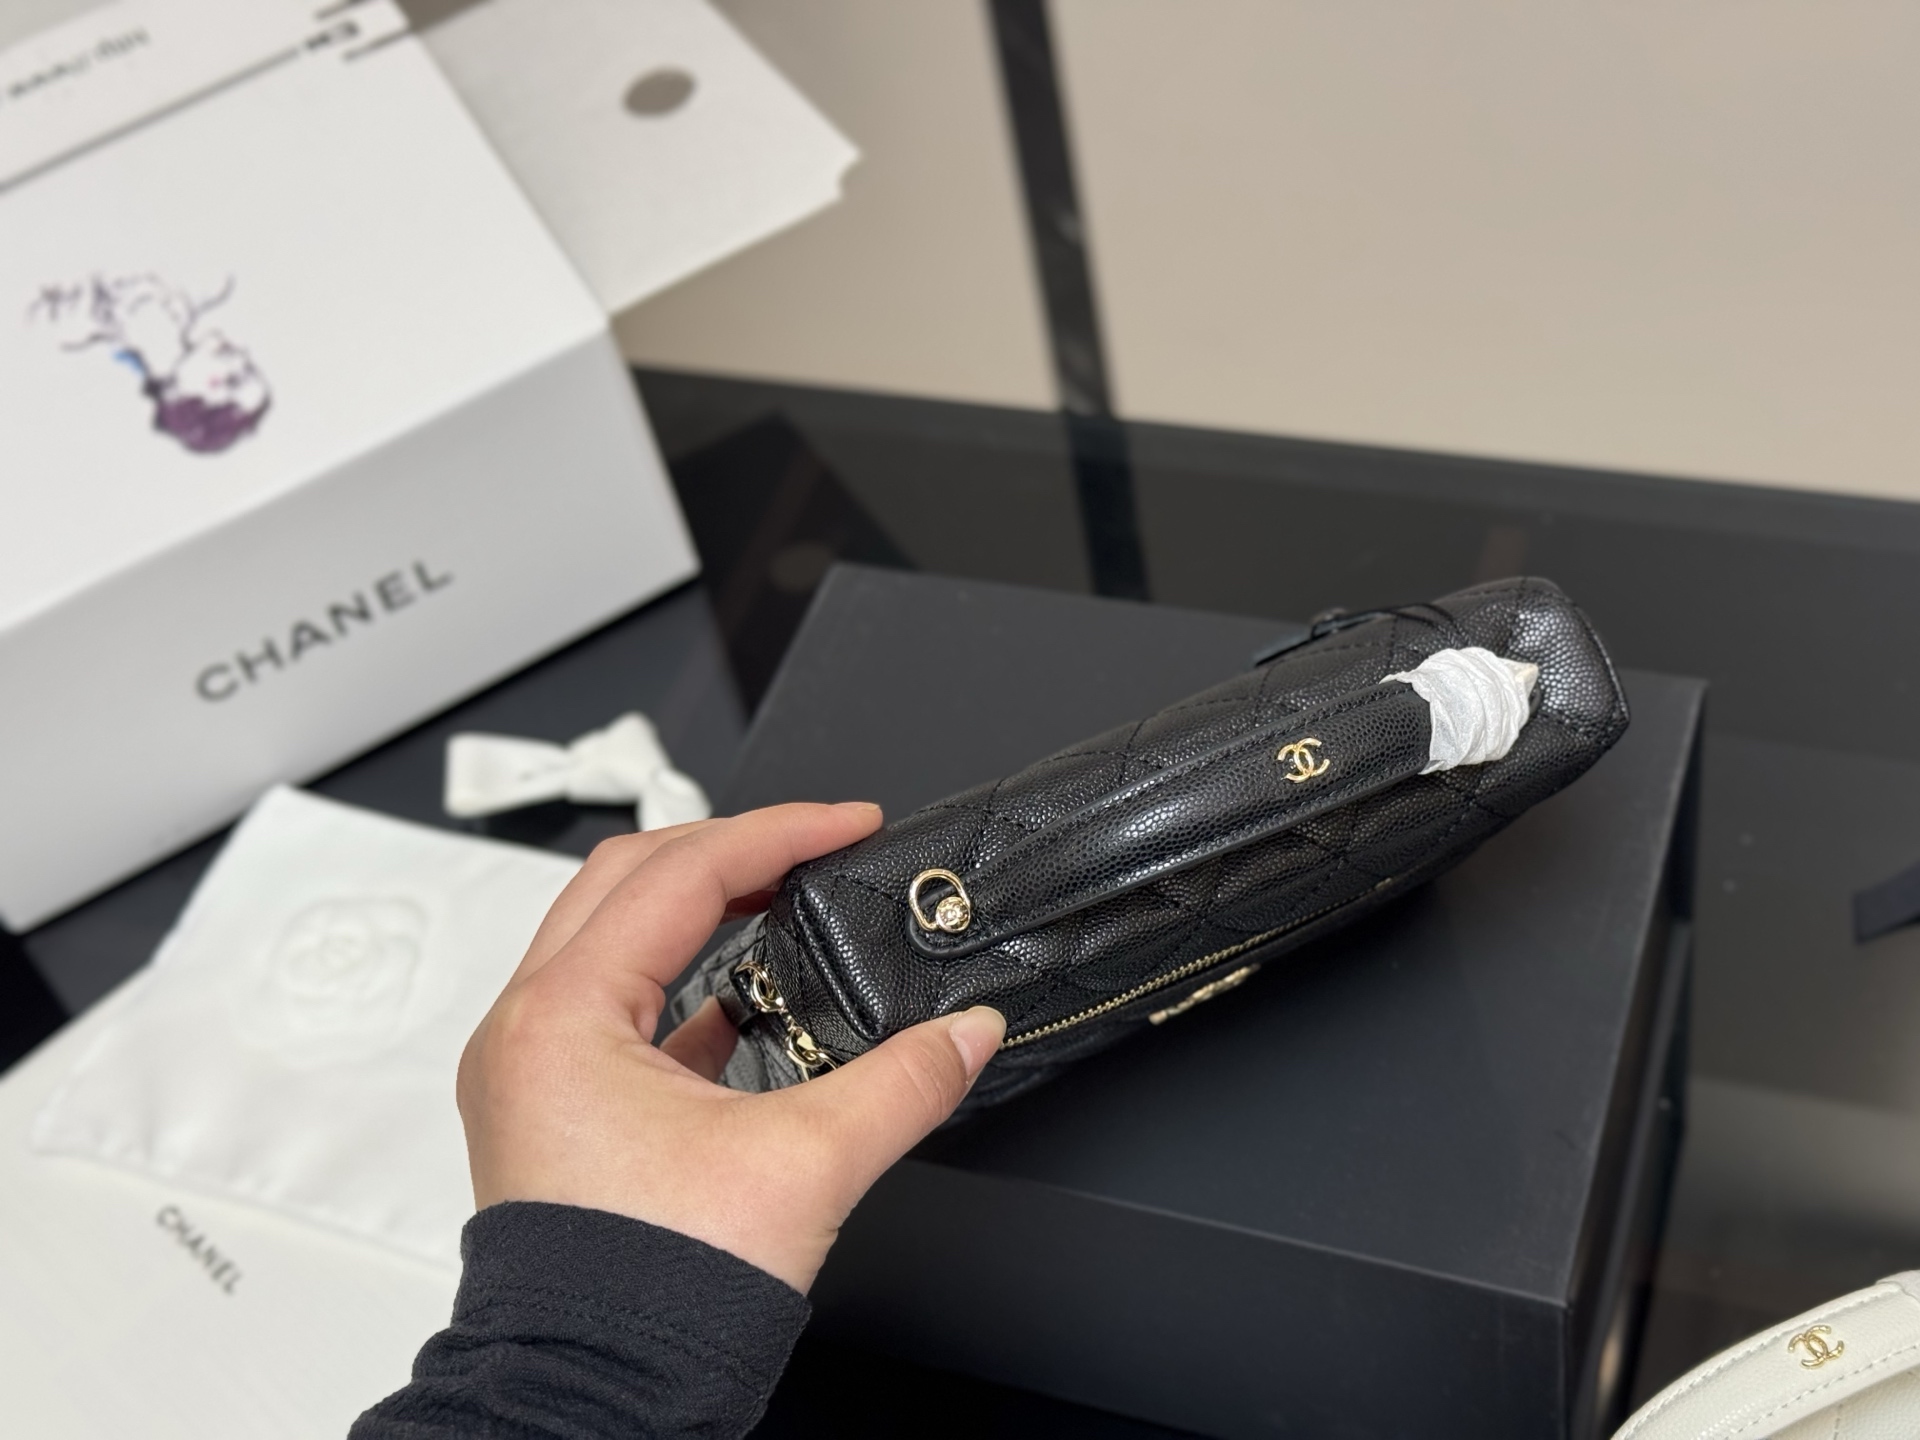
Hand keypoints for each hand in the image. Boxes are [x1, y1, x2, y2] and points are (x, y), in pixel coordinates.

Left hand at [457, 802, 1005, 1292]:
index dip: (780, 832)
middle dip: (730, 850)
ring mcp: (530, 1074)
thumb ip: (903, 1084)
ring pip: (612, 939)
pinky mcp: (552, 1115)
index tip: (848, 824)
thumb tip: (966, 1035)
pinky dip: (681, 985)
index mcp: (564, 1018)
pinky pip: (614, 1009)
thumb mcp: (806, 1167)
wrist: (592, 1405)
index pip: (681, 872)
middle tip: (813, 844)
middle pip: (629, 881)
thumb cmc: (649, 1300)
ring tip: (782, 903)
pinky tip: (744, 1003)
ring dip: (699, 911)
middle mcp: (528, 1033)